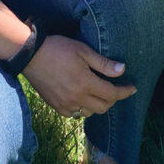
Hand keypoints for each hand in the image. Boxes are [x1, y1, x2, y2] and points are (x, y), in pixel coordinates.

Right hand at [22, 35, 136, 117]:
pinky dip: (83, 108)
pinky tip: (82, 98)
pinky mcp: (56, 106)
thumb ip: (103, 64)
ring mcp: (65, 104)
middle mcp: (77, 98)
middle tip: (115, 89)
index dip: (125, 92)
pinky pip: (75, 114)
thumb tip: (123, 71)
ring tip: (99, 93)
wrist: (30, 55)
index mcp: (86, 84)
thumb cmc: (58, 49)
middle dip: (113, 99)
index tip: (132, 89)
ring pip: (90, 112)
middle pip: (103, 107)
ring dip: (98, 105)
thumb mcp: (83, 51)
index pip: (112, 94)